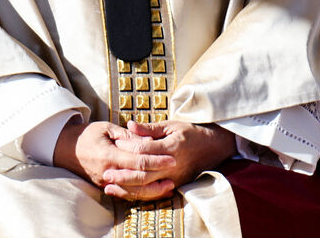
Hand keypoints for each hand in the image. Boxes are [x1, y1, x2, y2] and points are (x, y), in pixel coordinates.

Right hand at [52, 119, 178, 200]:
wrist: (65, 149)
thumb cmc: (87, 135)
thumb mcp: (106, 128)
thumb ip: (127, 135)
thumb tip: (147, 140)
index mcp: (109, 155)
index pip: (138, 161)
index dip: (156, 160)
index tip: (171, 158)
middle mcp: (108, 172)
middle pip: (138, 179)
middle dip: (158, 175)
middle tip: (174, 170)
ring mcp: (106, 182)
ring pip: (133, 191)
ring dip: (153, 190)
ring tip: (169, 185)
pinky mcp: (105, 187)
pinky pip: (126, 194)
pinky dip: (141, 194)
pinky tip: (153, 191)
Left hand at [103, 120, 235, 198]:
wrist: (213, 147)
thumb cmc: (191, 133)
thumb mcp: (172, 125)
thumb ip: (150, 128)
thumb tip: (130, 125)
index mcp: (171, 147)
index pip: (145, 149)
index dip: (128, 146)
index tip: (115, 142)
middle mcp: (173, 165)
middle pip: (144, 173)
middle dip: (123, 174)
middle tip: (106, 173)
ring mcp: (175, 178)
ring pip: (148, 187)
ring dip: (128, 188)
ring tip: (110, 186)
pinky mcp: (176, 186)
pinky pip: (154, 193)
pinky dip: (139, 194)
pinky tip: (125, 192)